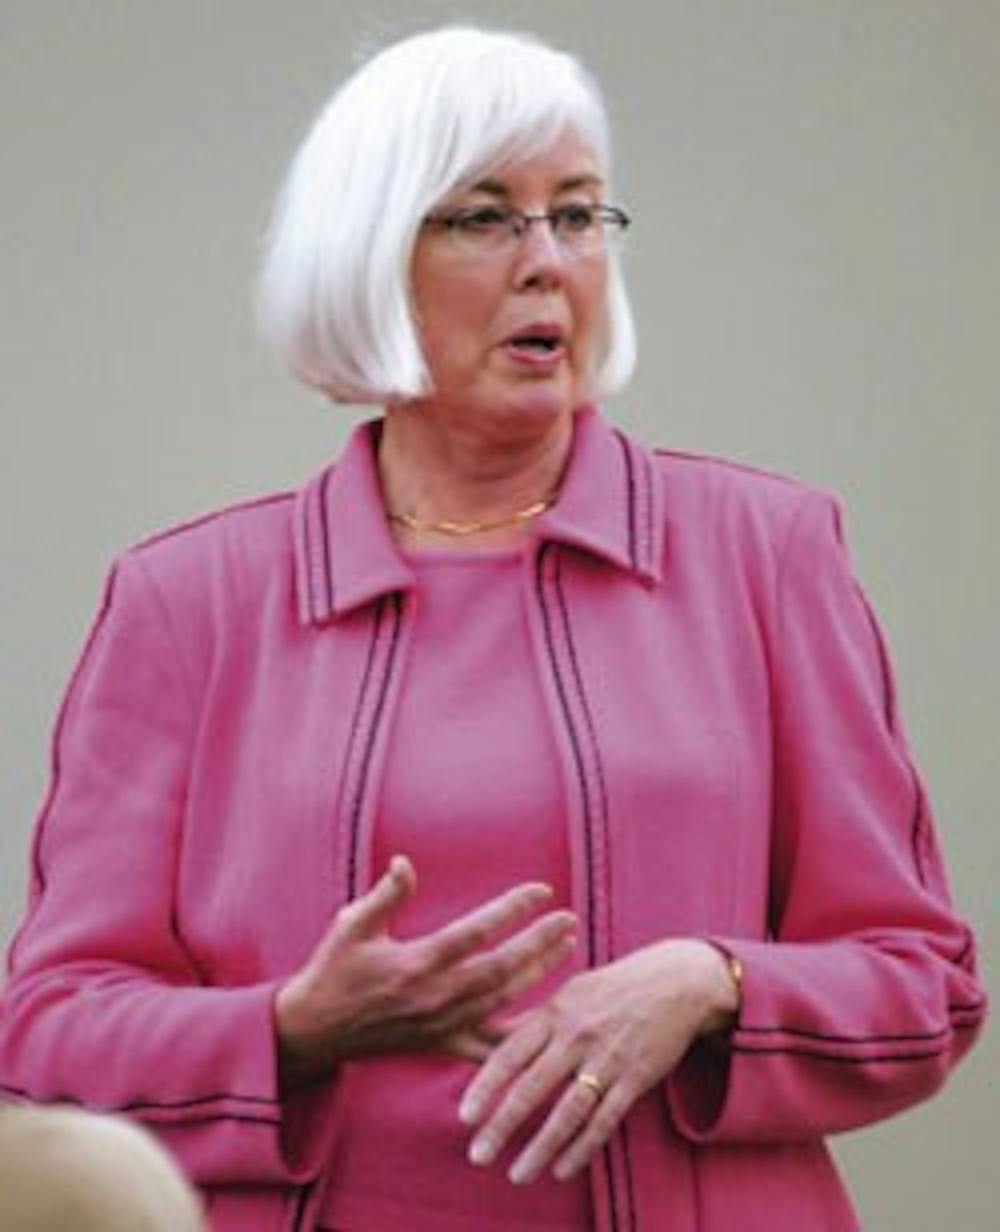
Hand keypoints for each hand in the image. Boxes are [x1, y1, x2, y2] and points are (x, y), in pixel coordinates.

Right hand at [274, 855, 576, 1086]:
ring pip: (503, 1000)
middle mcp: (436, 995)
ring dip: (540, 974)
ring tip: (568, 948)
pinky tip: (550, 1023)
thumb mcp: (352, 924)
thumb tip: (404, 863)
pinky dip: (521, 1037)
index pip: (478, 931)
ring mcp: (443, 1024)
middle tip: (570, 919)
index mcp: (418, 962)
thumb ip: (385, 895)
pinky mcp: (442, 1044)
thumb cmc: (335, 969)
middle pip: (502, 967)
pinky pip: (488, 1047)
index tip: (542, 890)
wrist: (315, 1030)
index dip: (513, 909)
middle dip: (540, 943)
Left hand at [457, 938, 738, 1184]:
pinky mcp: (635, 1079)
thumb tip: (484, 1036)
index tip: (465, 1115)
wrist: (676, 981)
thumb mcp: (569, 993)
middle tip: (478, 1156)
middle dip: (502, 1125)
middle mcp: (577, 1035)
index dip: (486, 1085)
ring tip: (518, 1175)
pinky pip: (605, 1121)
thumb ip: (531, 1021)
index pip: (511, 1052)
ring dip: (540, 1147)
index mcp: (555, 1012)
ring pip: (568, 1112)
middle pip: (533, 1087)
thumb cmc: (613, 987)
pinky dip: (582, 1148)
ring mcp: (607, 1059)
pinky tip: (562, 1169)